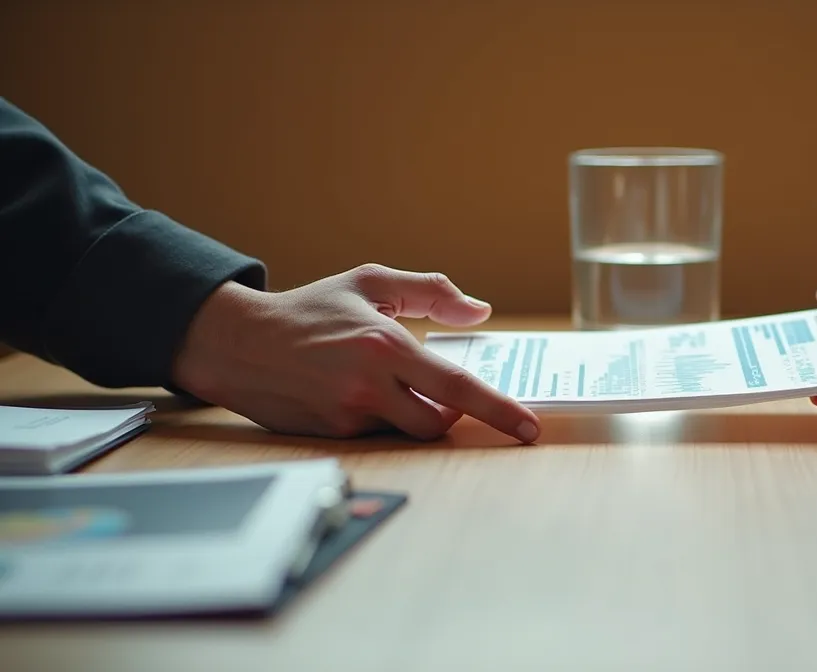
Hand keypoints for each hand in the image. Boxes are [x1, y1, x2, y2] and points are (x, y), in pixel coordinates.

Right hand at [171, 263, 539, 442]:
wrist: (237, 342)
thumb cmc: (310, 310)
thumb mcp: (370, 282)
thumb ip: (431, 292)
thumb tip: (480, 311)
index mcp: (384, 343)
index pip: (456, 387)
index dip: (498, 410)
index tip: (529, 428)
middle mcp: (368, 385)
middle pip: (439, 423)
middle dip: (452, 413)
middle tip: (440, 391)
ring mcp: (348, 415)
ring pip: (408, 432)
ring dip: (414, 414)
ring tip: (389, 385)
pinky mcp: (331, 435)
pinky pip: (377, 435)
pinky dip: (382, 419)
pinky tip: (355, 392)